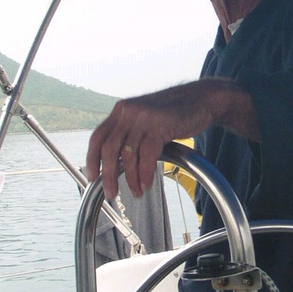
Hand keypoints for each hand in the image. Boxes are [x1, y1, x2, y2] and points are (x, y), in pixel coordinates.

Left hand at [85, 78, 258, 198]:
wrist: (201, 98)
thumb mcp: (146, 117)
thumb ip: (131, 131)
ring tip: (137, 192)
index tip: (92, 177)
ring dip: (131, 179)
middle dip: (108, 175)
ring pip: (129, 155)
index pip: (98, 136)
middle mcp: (128, 112)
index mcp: (121, 110)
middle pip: (109, 149)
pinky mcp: (160, 124)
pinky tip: (147, 183)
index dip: (91, 159)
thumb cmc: (174, 112)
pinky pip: (148, 155)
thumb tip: (118, 159)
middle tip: (112, 193)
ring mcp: (144, 117)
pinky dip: (145, 174)